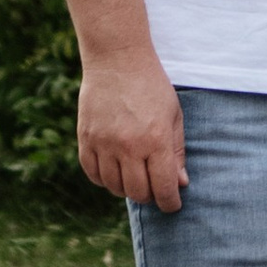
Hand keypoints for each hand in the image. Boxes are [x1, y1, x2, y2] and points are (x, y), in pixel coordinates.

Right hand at [77, 51, 185, 210]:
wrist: (117, 61)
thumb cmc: (152, 87)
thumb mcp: (174, 116)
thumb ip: (177, 151)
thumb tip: (180, 183)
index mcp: (156, 140)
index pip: (163, 187)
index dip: (170, 202)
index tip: (173, 205)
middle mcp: (128, 146)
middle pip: (138, 192)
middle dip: (150, 197)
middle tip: (155, 191)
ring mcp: (104, 143)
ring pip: (114, 186)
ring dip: (126, 190)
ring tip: (135, 180)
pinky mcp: (86, 139)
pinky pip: (92, 173)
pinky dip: (104, 180)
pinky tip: (114, 173)